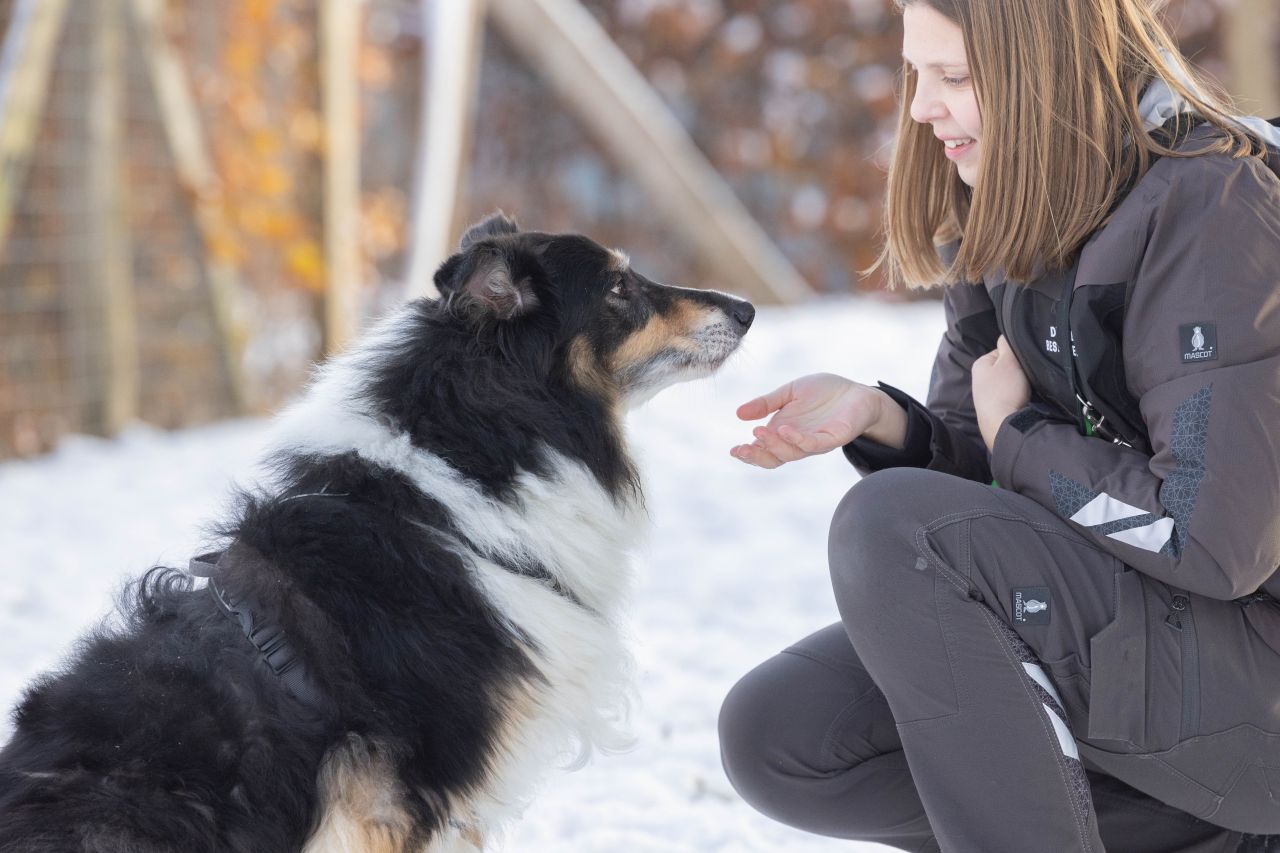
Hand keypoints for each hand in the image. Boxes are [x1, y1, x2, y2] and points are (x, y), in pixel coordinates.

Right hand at [730, 373, 904, 468]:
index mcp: (784, 433)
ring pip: (791, 453)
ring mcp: (815, 442)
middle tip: (741, 449)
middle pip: (774, 458)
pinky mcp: (833, 438)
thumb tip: (739, 413)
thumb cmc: (824, 393)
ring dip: (774, 445)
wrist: (857, 391)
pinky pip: (813, 444)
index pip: (764, 450)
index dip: (748, 453)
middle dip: (756, 456)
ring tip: (759, 432)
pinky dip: (797, 440)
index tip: (734, 450)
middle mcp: (797, 442)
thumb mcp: (790, 392)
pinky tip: (785, 429)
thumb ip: (767, 403)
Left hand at [972, 335, 1030, 451]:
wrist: (1003, 426)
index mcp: (979, 364)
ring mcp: (985, 397)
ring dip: (1019, 387)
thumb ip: (1007, 344)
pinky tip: (1021, 402)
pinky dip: (1017, 399)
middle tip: (1026, 380)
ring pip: (1009, 384)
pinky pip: (1010, 398)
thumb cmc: (1005, 391)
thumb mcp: (1008, 361)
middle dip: (1018, 373)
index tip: (1023, 366)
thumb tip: (1005, 334)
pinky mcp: (993, 411)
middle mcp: (979, 380)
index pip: (1003, 351)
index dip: (1017, 357)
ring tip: (1024, 392)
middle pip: (1007, 369)